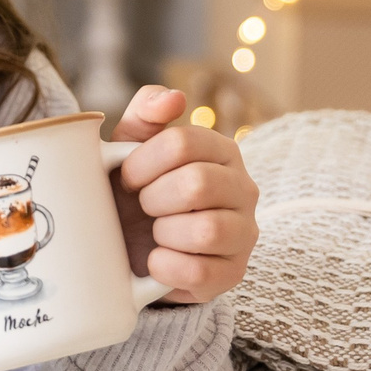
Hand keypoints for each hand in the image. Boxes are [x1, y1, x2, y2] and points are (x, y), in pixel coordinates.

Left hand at [108, 85, 258, 303]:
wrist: (131, 247)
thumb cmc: (135, 190)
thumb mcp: (131, 147)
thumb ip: (146, 113)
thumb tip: (173, 98)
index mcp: (221, 150)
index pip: (184, 143)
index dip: (142, 162)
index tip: (126, 178)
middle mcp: (243, 188)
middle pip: (197, 184)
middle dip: (153, 198)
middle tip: (141, 206)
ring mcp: (243, 232)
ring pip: (207, 230)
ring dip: (164, 233)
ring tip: (154, 233)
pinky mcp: (233, 272)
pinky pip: (202, 272)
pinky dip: (166, 267)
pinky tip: (155, 259)